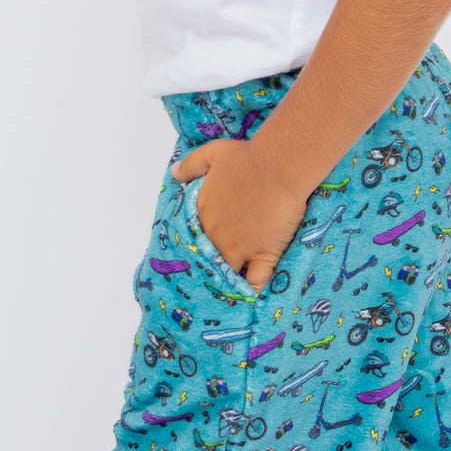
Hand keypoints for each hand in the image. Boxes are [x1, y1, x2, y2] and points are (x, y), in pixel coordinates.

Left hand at [171, 139, 308, 293]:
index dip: (199, 245)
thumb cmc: (247, 158)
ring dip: (228, 281)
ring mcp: (239, 248)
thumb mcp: (213, 153)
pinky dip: (251, 291)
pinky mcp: (263, 254)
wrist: (277, 166)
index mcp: (203, 213)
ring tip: (229, 291)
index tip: (202, 251)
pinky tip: (250, 296)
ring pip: (227, 273)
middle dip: (210, 267)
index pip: (194, 237)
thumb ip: (191, 165)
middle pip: (208, 259)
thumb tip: (173, 173)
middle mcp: (216, 234)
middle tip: (213, 276)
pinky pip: (255, 282)